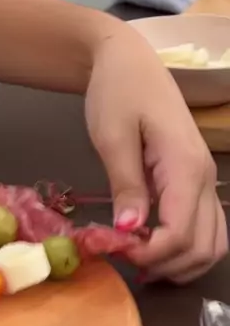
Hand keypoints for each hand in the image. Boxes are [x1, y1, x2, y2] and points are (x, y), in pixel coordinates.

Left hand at [86, 24, 227, 282]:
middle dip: (165, 264)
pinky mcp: (196, 179)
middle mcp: (205, 178)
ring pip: (213, 243)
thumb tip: (131, 230)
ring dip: (182, 264)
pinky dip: (187, 247)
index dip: (150, 254)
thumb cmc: (117, 91)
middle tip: (124, 261)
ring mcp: (205, 179)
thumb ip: (125, 184)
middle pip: (202, 246)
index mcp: (185, 167)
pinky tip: (156, 247)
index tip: (115, 253)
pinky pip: (208, 227)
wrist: (128, 61)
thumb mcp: (112, 136)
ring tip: (141, 263)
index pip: (181, 233)